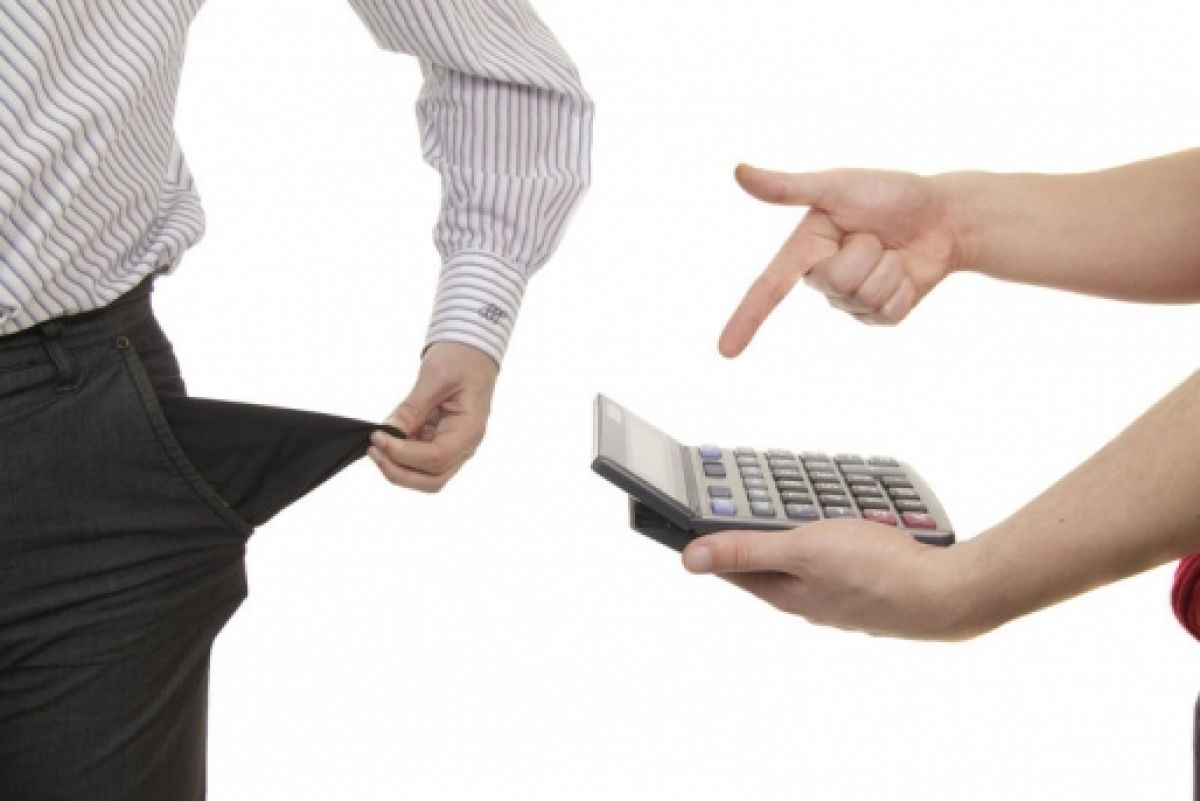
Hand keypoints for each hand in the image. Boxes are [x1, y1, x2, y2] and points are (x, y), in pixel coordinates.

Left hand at [368, 341, 498, 491]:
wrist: (472, 351)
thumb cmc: (461, 359)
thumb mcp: (434, 378)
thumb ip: (411, 409)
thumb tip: (388, 432)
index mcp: (470, 430)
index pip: (436, 458)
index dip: (403, 454)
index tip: (379, 437)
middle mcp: (465, 445)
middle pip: (432, 480)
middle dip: (399, 471)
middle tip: (374, 451)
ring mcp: (454, 447)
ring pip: (426, 476)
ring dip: (398, 468)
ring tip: (378, 446)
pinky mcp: (441, 442)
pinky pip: (421, 462)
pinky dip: (401, 457)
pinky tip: (387, 439)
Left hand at [681, 519, 975, 639]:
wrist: (948, 593)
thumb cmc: (877, 570)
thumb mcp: (801, 549)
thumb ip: (746, 550)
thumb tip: (689, 558)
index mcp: (783, 592)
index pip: (732, 564)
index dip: (710, 537)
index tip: (692, 513)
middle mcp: (807, 599)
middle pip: (768, 559)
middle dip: (756, 528)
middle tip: (746, 495)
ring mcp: (839, 595)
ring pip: (806, 556)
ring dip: (798, 529)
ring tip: (798, 501)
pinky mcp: (868, 587)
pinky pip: (839, 556)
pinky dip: (834, 535)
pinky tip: (847, 523)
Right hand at [720, 164, 962, 355]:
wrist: (943, 215)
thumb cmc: (889, 194)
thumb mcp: (836, 186)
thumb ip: (787, 187)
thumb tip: (738, 172)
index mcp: (805, 250)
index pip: (768, 289)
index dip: (745, 319)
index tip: (725, 351)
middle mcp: (823, 278)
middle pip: (835, 283)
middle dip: (864, 254)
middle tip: (875, 234)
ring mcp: (851, 300)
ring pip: (864, 298)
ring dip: (888, 267)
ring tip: (892, 248)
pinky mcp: (880, 315)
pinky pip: (887, 314)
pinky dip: (904, 288)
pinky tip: (906, 270)